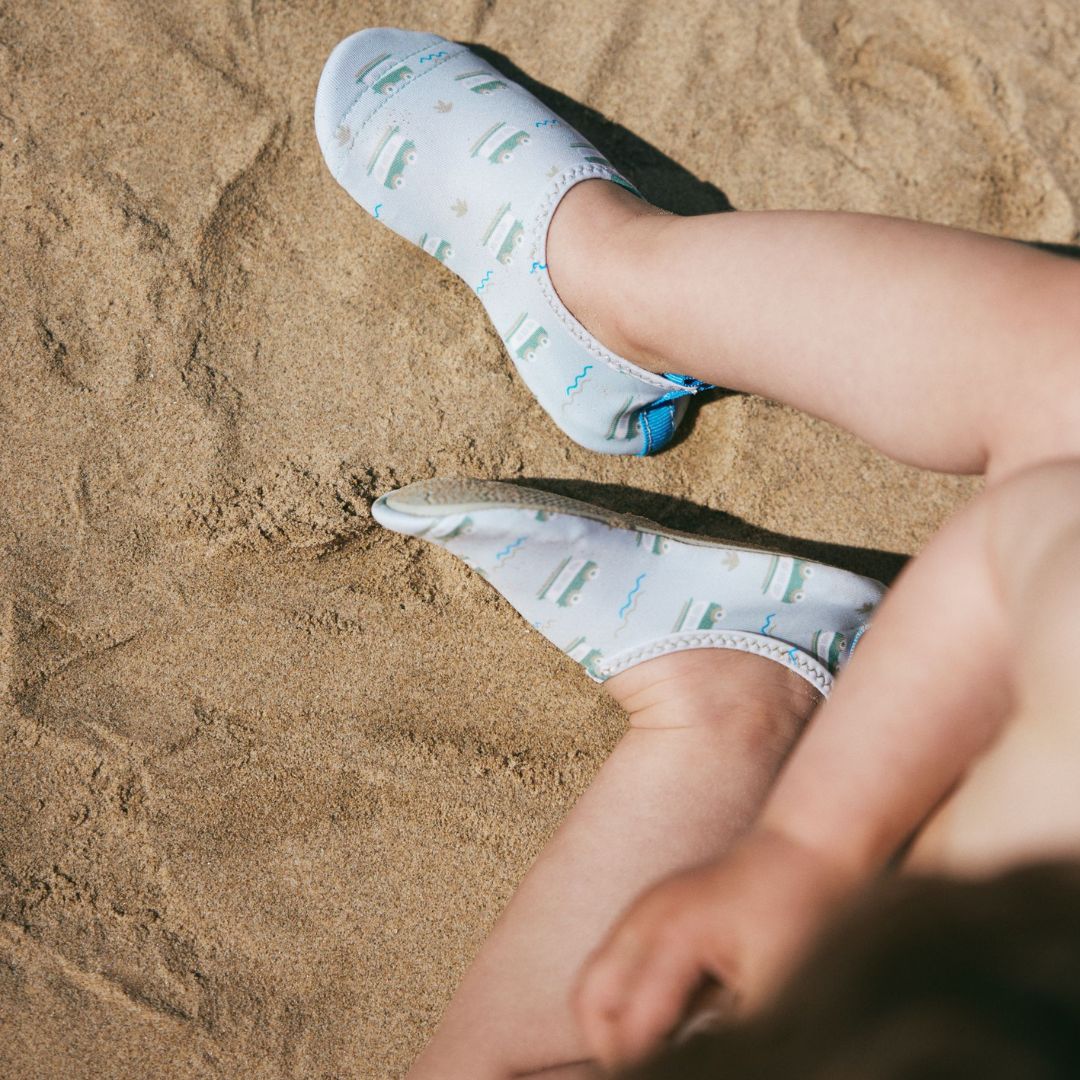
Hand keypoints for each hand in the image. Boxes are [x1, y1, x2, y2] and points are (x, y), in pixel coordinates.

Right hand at [574, 828, 850, 1069]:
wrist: (814, 844)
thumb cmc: (804, 912)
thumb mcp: (777, 993)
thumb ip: (727, 1041)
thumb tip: (698, 1065)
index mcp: (671, 937)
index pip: (627, 1031)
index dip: (640, 1069)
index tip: (672, 1074)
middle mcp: (645, 918)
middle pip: (589, 1002)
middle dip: (611, 1049)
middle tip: (647, 1070)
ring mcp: (646, 909)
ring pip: (597, 982)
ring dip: (618, 1024)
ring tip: (660, 1052)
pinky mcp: (657, 910)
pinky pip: (620, 965)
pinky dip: (632, 1001)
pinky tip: (675, 1020)